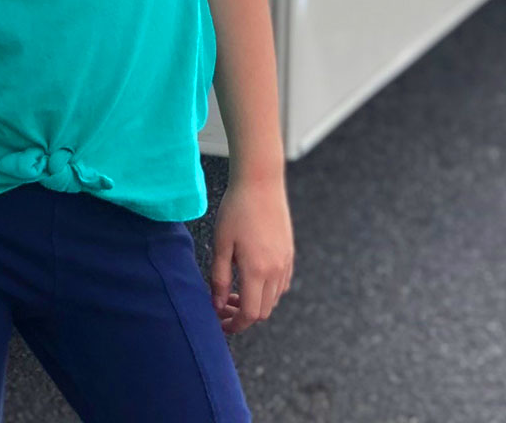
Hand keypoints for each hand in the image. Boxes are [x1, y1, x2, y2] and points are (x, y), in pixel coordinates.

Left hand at [209, 170, 292, 334]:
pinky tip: (251, 277)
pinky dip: (267, 290)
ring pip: (273, 299)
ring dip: (255, 302)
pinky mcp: (289, 253)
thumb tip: (216, 305)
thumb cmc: (236, 209)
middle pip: (263, 311)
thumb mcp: (221, 243)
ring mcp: (285, 262)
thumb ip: (219, 278)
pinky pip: (281, 283)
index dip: (234, 324)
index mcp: (256, 271)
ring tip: (234, 290)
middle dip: (242, 315)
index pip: (250, 314)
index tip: (220, 323)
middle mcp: (275, 271)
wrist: (260, 182)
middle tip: (222, 304)